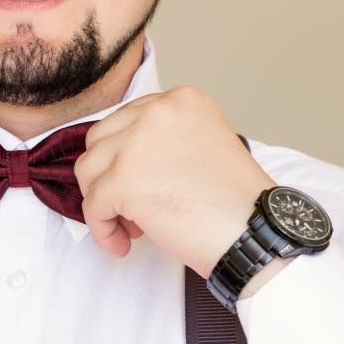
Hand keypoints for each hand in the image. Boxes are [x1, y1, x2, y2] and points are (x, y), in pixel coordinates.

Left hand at [73, 86, 275, 277]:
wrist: (255, 234)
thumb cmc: (233, 202)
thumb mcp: (201, 145)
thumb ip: (162, 139)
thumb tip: (115, 158)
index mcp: (181, 99)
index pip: (126, 121)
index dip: (126, 159)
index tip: (143, 185)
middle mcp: (158, 111)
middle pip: (100, 141)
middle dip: (109, 177)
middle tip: (134, 209)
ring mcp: (137, 143)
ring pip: (88, 170)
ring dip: (103, 202)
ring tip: (132, 227)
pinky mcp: (124, 178)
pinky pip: (92, 205)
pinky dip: (103, 229)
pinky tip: (123, 244)